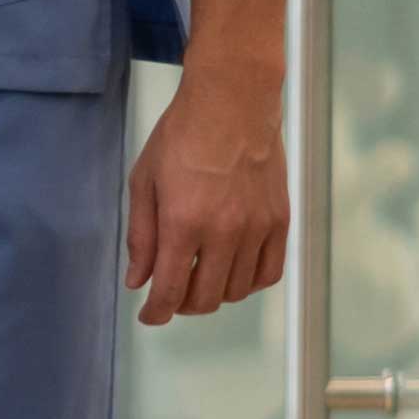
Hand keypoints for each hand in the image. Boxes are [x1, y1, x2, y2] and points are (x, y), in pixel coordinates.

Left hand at [126, 61, 290, 325]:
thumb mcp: (144, 181)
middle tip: (171, 292)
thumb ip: (141, 236)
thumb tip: (138, 281)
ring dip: (214, 294)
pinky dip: (249, 283)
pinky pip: (269, 273)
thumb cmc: (181, 136)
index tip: (149, 317)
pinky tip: (232, 270)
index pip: (170, 290)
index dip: (156, 312)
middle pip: (206, 298)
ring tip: (198, 276)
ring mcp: (257, 228)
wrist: (232, 102)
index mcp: (183, 222)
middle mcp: (224, 231)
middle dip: (182, 305)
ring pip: (238, 291)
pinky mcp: (280, 221)